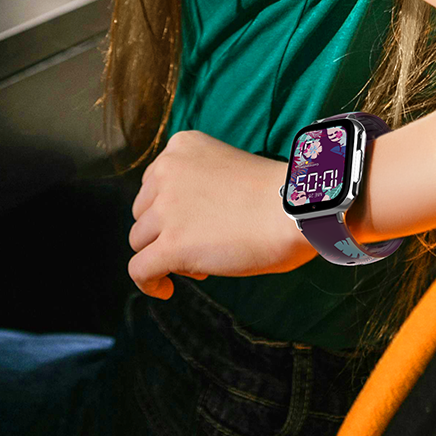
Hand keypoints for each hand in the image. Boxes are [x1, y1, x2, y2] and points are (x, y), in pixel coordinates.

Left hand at [128, 131, 311, 298]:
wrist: (296, 209)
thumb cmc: (277, 194)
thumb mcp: (228, 167)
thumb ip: (199, 184)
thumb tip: (180, 227)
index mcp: (182, 146)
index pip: (155, 183)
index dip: (173, 208)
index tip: (197, 220)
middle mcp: (167, 171)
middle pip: (144, 212)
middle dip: (166, 229)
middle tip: (203, 241)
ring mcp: (166, 209)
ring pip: (140, 240)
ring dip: (165, 253)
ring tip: (202, 261)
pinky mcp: (170, 245)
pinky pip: (139, 270)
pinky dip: (150, 282)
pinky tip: (165, 289)